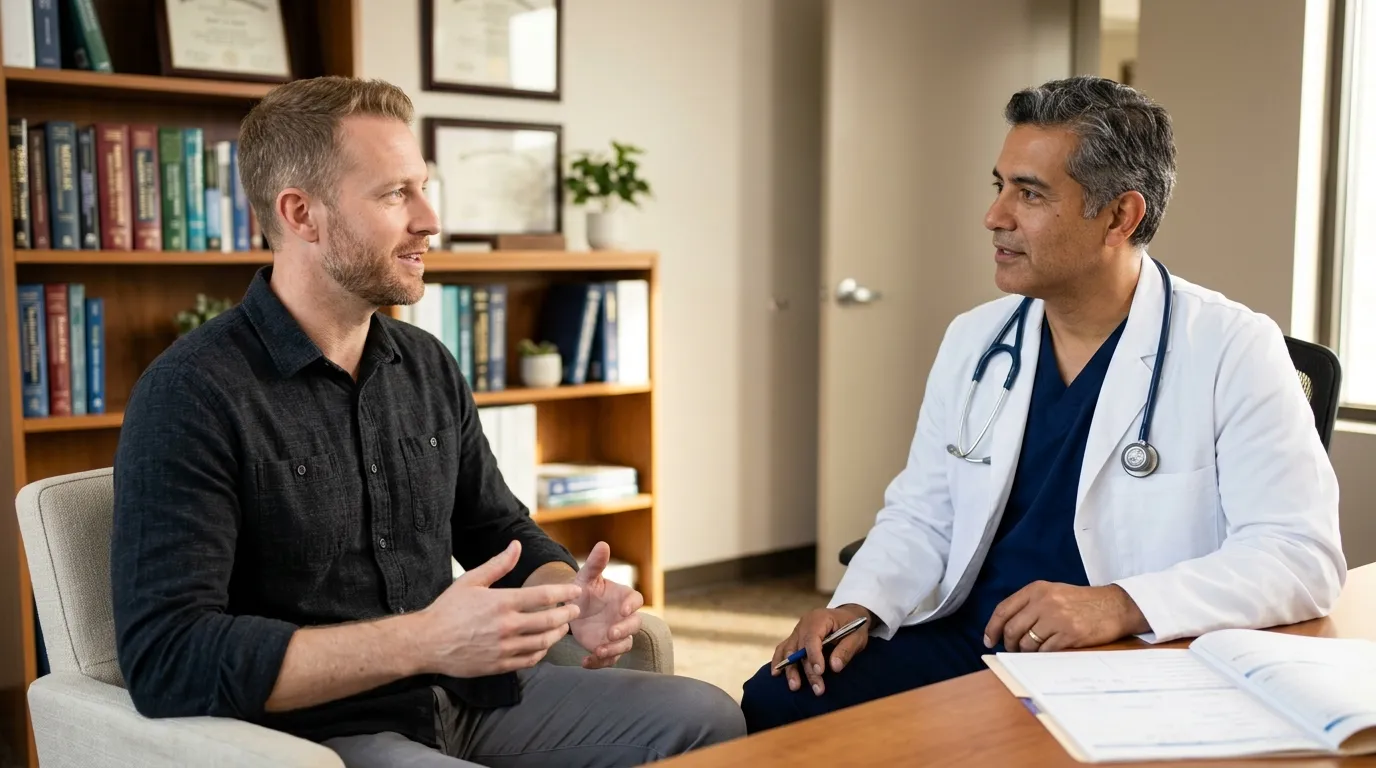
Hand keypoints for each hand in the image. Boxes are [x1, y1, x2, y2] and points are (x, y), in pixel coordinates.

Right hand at [416, 541, 582, 676]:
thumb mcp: (471, 581)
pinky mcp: (499, 665)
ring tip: (562, 627)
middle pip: (549, 620)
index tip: (575, 591)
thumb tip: (516, 545)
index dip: (564, 593)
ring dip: (557, 634)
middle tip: (575, 610)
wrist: (427, 642)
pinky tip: (543, 645)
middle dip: (567, 614)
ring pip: (543, 642)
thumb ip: (498, 564)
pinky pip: (529, 660)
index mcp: (502, 602)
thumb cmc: (447, 609)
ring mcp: (504, 648)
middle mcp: (506, 626)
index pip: (544, 596)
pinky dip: (541, 652)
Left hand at [568, 541, 643, 668]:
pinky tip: (586, 661)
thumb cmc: (583, 590)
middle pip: (635, 626)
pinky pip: (609, 659)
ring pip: (624, 645)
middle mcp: (624, 617)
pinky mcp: (607, 648)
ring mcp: (616, 634)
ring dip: (613, 649)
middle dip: (624, 630)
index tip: (621, 610)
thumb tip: (603, 544)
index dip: (631, 606)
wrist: (572, 610)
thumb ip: (596, 563)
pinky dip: (599, 663)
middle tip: (609, 633)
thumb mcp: (586, 577)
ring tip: (598, 651)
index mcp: (623, 598)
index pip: (636, 601)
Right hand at [770, 604, 871, 696]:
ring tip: (795, 687)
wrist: (848, 617)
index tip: (820, 671)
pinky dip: (778, 661)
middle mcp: (804, 624)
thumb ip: (846, 650)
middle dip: (807, 670)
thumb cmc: (853, 626)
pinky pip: (783, 649)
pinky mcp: (795, 639)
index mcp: (819, 618)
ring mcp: (797, 631)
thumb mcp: (857, 636)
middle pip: (800, 648)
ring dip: (791, 670)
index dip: (814, 655)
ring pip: (789, 651)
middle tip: (818, 689)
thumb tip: (835, 667)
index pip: (812, 638)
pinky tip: (776, 674)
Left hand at [983, 581, 1148, 651]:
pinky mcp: (1070, 634)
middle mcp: (1044, 602)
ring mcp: (1057, 618)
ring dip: (1026, 652)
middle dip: (1008, 644)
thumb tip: (1005, 628)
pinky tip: (1047, 653)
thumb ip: (1030, 605)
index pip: (1003, 610)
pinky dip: (1042, 656)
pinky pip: (1045, 651)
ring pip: (1027, 643)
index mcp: (1036, 589)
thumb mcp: (1053, 593)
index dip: (992, 628)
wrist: (1114, 606)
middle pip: (1012, 629)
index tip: (989, 640)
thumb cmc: (1081, 602)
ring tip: (1033, 651)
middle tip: (1012, 650)